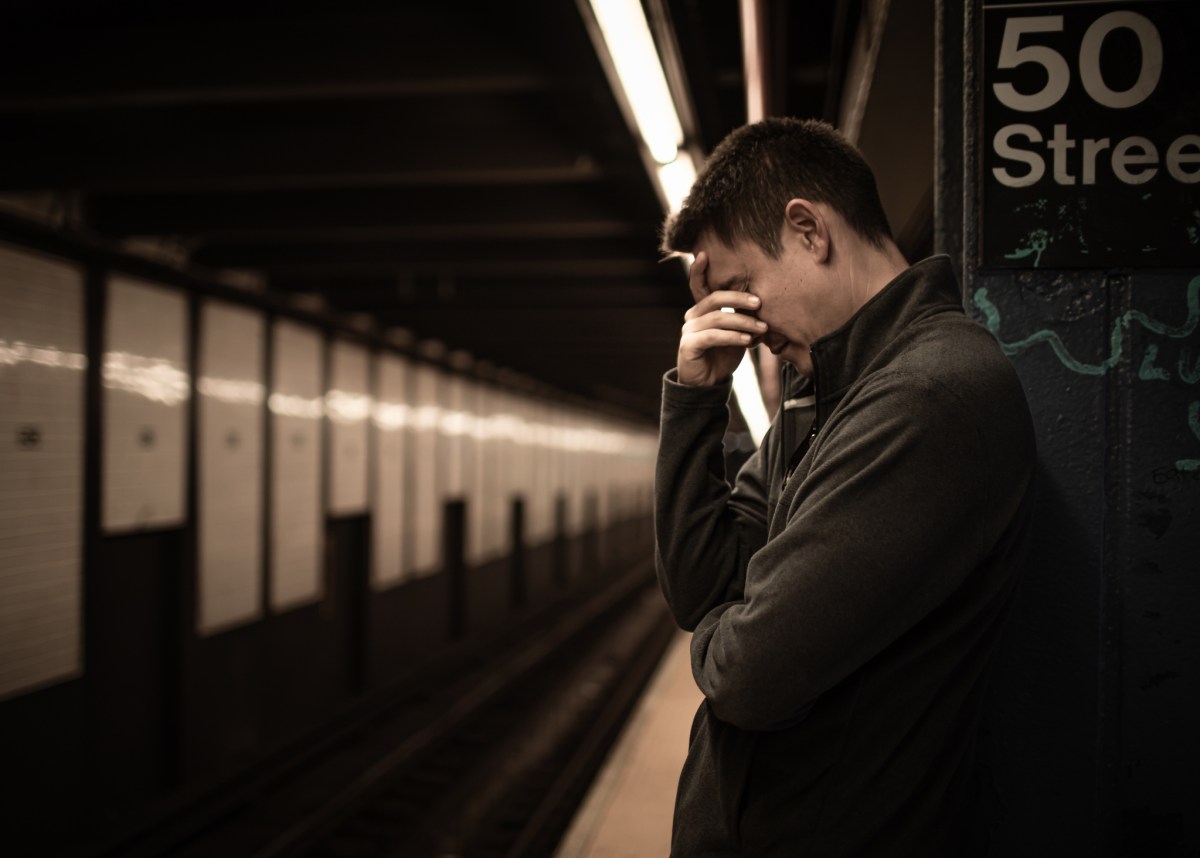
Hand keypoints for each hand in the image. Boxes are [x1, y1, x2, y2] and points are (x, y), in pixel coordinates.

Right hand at [677, 252, 765, 385]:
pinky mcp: (689, 346)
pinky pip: (713, 336)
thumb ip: (742, 318)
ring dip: (743, 322)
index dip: (698, 270)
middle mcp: (692, 317)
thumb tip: (760, 304)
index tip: (704, 253)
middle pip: (714, 298)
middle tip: (760, 301)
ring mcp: (688, 331)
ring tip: (761, 328)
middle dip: (739, 297)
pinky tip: (747, 340)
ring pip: (718, 318)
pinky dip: (732, 336)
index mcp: (701, 310)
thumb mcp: (736, 333)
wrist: (707, 385)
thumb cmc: (722, 356)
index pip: (698, 286)